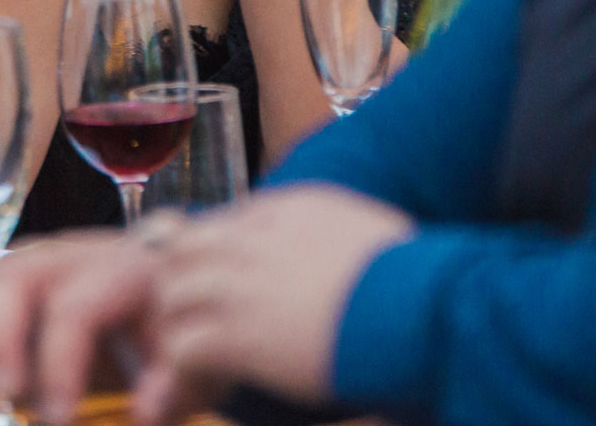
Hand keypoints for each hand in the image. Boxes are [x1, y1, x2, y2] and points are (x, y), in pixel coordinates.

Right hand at [0, 230, 166, 424]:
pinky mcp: (29, 272)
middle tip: (6, 394)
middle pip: (17, 275)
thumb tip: (144, 414)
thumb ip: (172, 385)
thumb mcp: (191, 355)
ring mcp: (48, 257)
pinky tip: (0, 376)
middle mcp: (77, 254)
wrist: (178, 285)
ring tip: (2, 390)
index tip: (59, 418)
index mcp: (123, 270)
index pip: (73, 311)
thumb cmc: (180, 325)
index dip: (58, 366)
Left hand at [130, 185, 415, 419]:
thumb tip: (344, 258)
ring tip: (196, 363)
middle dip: (182, 283)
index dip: (219, 259)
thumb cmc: (421, 280)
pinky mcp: (236, 333)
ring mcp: (240, 283)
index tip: (226, 292)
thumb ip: (340, 236)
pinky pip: (181, 346)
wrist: (425, 310)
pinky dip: (185, 370)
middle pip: (184, 247)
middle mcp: (255, 237)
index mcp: (290, 207)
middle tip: (194, 324)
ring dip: (178, 328)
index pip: (227, 222)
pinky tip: (208, 388)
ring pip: (170, 294)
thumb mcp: (374, 232)